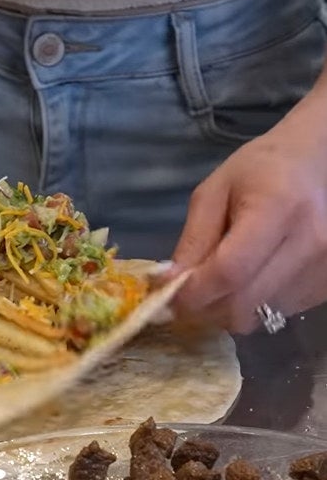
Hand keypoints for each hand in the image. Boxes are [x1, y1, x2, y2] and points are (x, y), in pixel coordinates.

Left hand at [169, 116, 326, 332]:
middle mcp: (309, 244)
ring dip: (229, 308)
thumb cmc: (259, 170)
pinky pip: (279, 312)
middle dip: (206, 307)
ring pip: (262, 314)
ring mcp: (324, 269)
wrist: (316, 165)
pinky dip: (253, 305)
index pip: (231, 271)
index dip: (195, 292)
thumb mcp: (213, 192)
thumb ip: (194, 238)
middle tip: (184, 296)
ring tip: (217, 281)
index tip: (168, 297)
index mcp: (277, 209)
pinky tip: (247, 278)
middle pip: (246, 302)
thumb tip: (170, 282)